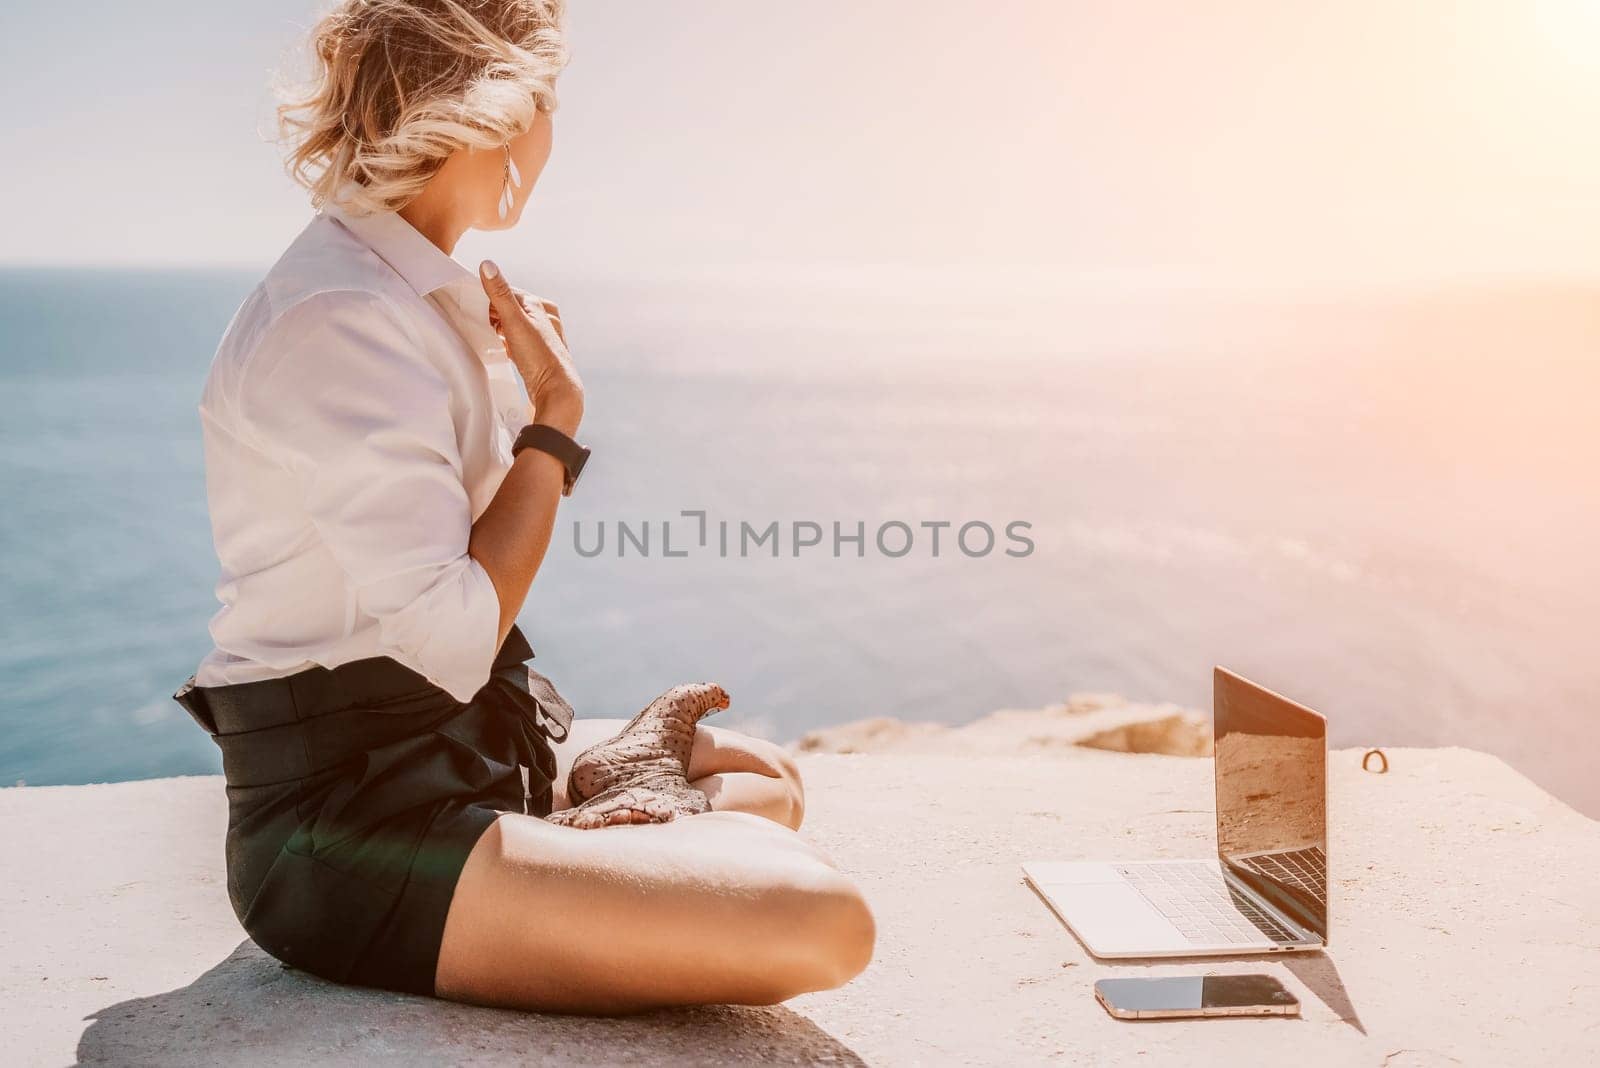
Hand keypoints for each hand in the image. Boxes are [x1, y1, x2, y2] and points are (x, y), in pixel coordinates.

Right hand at [479, 260, 582, 434]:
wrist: (556, 393)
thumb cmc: (539, 357)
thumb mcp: (515, 322)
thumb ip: (500, 294)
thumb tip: (487, 264)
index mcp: (540, 305)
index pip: (505, 292)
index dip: (487, 298)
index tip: (472, 306)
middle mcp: (544, 318)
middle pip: (509, 308)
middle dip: (492, 315)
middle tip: (479, 324)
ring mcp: (543, 337)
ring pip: (512, 325)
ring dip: (498, 329)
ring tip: (490, 337)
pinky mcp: (539, 355)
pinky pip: (516, 341)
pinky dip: (506, 342)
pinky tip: (501, 350)